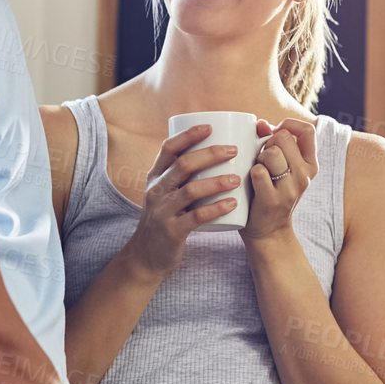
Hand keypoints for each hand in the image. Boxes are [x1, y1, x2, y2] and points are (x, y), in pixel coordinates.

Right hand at [125, 125, 241, 278]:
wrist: (147, 257)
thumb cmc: (165, 219)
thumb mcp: (165, 194)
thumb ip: (181, 177)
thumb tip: (213, 152)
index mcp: (156, 177)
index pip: (168, 148)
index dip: (188, 135)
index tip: (210, 127)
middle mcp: (156, 191)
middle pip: (183, 165)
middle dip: (210, 154)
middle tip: (234, 151)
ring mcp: (163, 211)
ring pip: (191, 190)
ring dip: (217, 182)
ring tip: (237, 179)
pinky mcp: (172, 231)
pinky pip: (197, 217)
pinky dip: (216, 208)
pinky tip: (232, 204)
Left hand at [242, 117, 317, 244]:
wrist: (268, 232)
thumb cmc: (269, 192)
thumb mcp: (279, 166)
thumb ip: (272, 141)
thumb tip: (260, 123)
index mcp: (310, 164)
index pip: (307, 131)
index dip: (288, 125)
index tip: (274, 133)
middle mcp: (305, 176)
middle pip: (283, 138)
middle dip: (267, 144)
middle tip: (262, 160)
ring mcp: (291, 188)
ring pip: (271, 153)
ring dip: (258, 158)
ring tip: (258, 172)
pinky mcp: (274, 199)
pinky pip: (258, 171)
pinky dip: (250, 173)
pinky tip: (251, 183)